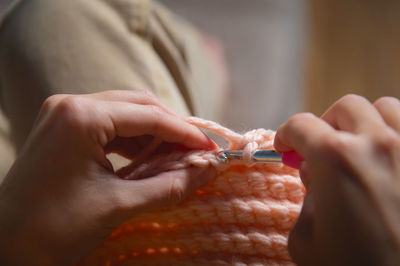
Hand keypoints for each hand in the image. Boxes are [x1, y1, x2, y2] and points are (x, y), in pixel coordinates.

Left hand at [0, 90, 215, 264]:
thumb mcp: (119, 205)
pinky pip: (110, 125)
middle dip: (172, 129)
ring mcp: (65, 113)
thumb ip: (170, 185)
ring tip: (178, 156)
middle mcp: (71, 104)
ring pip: (125, 113)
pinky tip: (150, 157)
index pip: (149, 116)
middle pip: (139, 105)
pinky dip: (134, 140)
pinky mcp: (64, 127)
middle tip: (198, 151)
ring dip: (154, 134)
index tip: (211, 150)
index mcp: (81, 116)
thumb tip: (209, 171)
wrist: (5, 246)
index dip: (185, 133)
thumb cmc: (53, 228)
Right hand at [274, 95, 399, 264]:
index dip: (286, 135)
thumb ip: (306, 201)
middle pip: (344, 108)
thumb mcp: (307, 242)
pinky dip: (395, 134)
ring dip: (366, 123)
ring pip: (385, 108)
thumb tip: (315, 177)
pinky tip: (390, 160)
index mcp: (336, 159)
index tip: (284, 148)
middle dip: (326, 124)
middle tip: (321, 149)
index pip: (301, 126)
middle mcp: (377, 143)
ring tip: (360, 148)